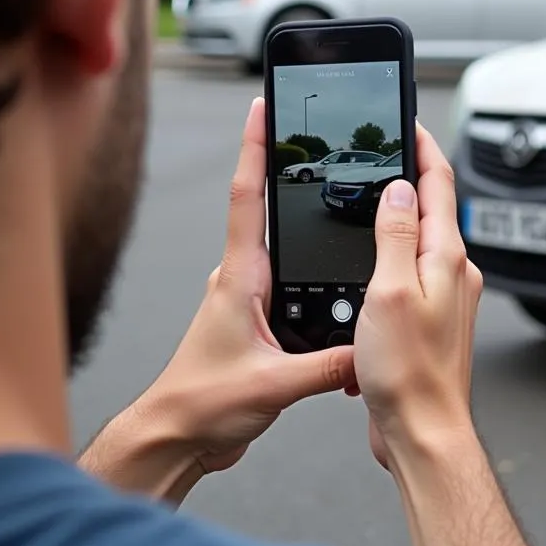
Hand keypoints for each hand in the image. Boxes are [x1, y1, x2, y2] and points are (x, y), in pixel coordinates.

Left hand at [138, 97, 355, 475]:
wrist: (176, 437)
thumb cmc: (201, 405)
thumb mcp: (274, 384)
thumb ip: (327, 365)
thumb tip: (369, 346)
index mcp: (240, 278)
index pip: (248, 198)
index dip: (256, 149)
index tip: (263, 109)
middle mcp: (243, 280)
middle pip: (270, 213)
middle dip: (292, 174)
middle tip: (317, 139)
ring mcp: (249, 300)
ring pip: (286, 254)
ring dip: (309, 237)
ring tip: (340, 216)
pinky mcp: (258, 323)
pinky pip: (291, 289)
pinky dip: (313, 282)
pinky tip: (334, 295)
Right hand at [353, 123, 482, 468]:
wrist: (423, 431)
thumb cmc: (408, 373)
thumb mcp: (390, 291)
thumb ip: (395, 235)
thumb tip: (400, 190)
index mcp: (446, 258)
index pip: (439, 184)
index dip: (423, 148)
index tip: (409, 123)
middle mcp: (454, 272)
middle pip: (433, 208)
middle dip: (411, 176)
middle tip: (389, 152)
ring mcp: (447, 296)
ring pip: (422, 241)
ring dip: (401, 216)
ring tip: (376, 198)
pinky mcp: (432, 319)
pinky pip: (413, 272)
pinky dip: (394, 254)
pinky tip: (373, 263)